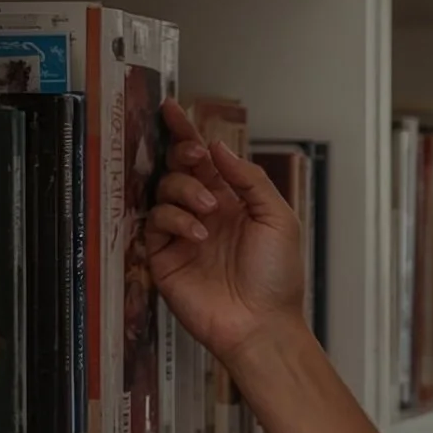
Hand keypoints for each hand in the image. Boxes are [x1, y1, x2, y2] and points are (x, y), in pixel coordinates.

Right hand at [143, 99, 309, 366]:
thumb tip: (219, 147)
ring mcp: (180, 234)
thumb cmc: (278, 276)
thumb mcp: (278, 218)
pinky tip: (197, 234)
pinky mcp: (162, 256)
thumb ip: (249, 180)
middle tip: (193, 156)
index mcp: (233, 200)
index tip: (171, 109)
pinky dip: (175, 221)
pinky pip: (154, 223)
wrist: (261, 323)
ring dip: (184, 192)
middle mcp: (203, 212)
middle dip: (181, 155)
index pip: (204, 160)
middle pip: (177, 168)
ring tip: (209, 212)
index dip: (185, 134)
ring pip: (163, 191)